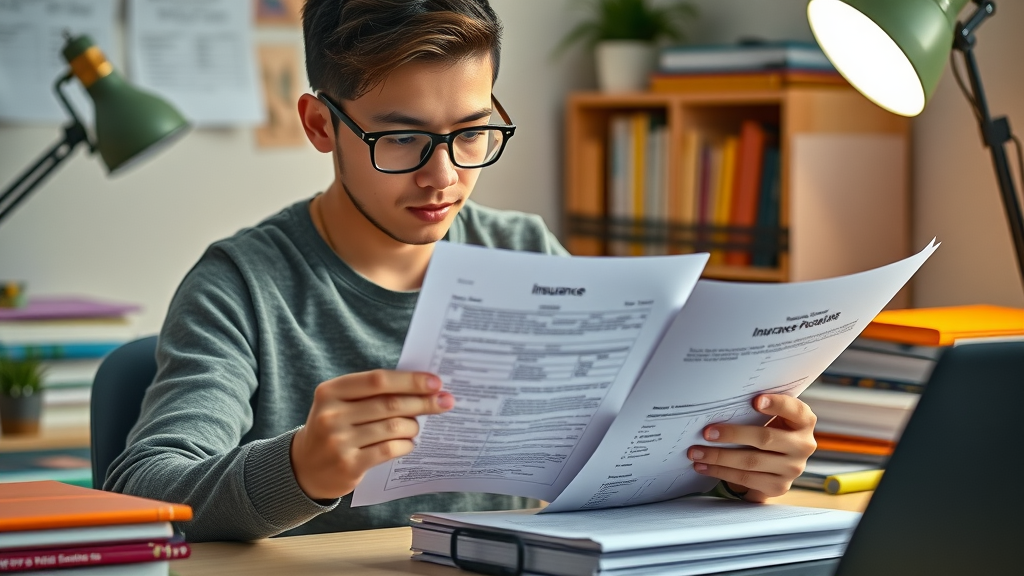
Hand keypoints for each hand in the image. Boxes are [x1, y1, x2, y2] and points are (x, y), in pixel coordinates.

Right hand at [290, 369, 453, 500]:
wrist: (303, 468)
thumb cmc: (333, 428)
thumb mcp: (341, 404)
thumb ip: (372, 394)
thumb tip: (421, 388)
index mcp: (331, 391)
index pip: (378, 380)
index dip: (410, 380)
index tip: (436, 382)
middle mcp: (331, 414)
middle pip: (389, 404)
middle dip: (422, 402)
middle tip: (445, 402)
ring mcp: (338, 441)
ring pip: (392, 427)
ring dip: (413, 426)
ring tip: (418, 426)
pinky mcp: (348, 465)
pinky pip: (388, 450)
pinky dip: (405, 445)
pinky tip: (409, 443)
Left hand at [687, 394, 816, 501]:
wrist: (778, 462)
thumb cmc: (769, 429)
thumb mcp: (772, 417)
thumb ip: (757, 410)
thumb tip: (721, 406)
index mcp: (803, 421)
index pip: (794, 409)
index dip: (776, 404)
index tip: (755, 400)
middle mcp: (803, 445)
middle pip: (765, 438)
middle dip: (732, 435)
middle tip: (707, 433)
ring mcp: (793, 468)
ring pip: (751, 462)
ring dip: (719, 457)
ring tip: (696, 452)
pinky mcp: (779, 486)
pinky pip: (746, 479)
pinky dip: (721, 472)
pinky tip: (704, 466)